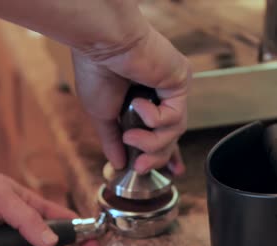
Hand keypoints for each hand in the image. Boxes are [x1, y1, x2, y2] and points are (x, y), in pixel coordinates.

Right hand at [0, 0, 189, 175]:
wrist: (102, 44)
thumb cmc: (96, 71)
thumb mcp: (101, 115)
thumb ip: (113, 140)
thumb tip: (118, 164)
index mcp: (143, 101)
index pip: (160, 132)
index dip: (164, 153)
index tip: (170, 171)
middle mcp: (161, 95)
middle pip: (170, 137)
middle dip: (156, 156)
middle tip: (140, 166)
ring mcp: (172, 88)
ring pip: (174, 131)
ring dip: (152, 142)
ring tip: (131, 138)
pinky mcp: (180, 81)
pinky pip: (174, 116)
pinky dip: (154, 118)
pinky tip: (138, 104)